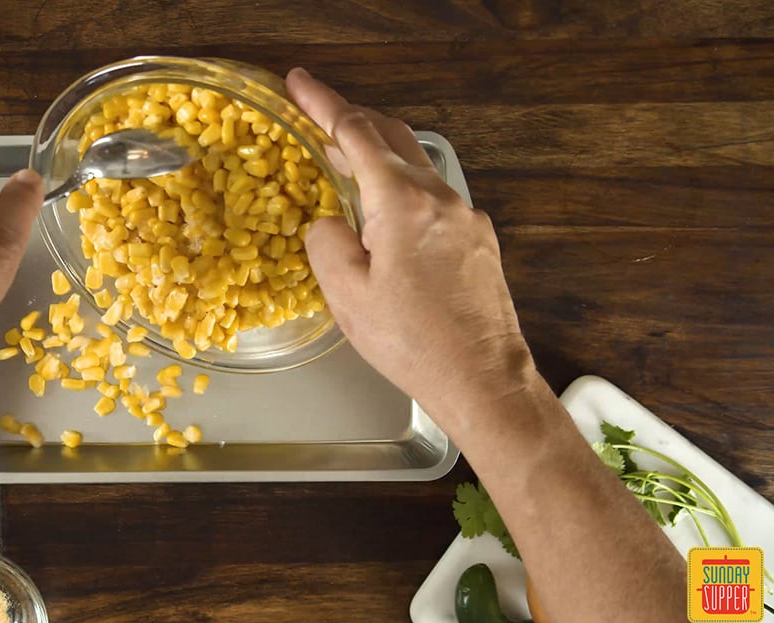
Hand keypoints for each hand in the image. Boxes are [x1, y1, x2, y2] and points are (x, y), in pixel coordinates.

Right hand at [288, 69, 537, 426]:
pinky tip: (386, 211)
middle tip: (317, 113)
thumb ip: (327, 242)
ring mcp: (465, 217)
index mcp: (402, 203)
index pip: (355, 134)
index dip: (322, 104)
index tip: (299, 83)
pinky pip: (433, 196)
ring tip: (345, 161)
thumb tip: (330, 223)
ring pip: (416, 165)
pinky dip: (402, 186)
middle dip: (351, 119)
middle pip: (392, 137)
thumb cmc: (414, 343)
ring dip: (378, 154)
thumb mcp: (346, 295)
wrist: (482, 378)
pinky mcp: (478, 240)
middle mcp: (440, 198)